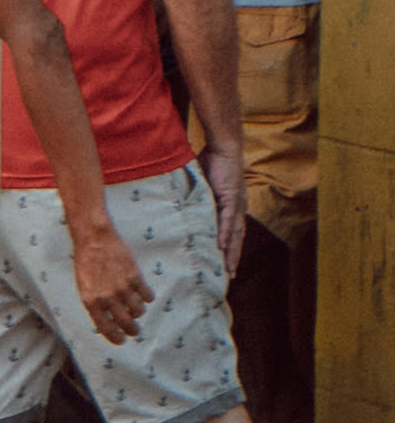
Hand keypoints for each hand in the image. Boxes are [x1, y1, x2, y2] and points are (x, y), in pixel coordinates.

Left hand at [68, 211, 153, 345]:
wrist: (94, 239)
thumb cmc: (86, 263)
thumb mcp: (83, 286)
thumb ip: (95, 304)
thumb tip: (109, 322)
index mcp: (91, 301)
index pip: (106, 328)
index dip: (116, 338)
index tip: (121, 341)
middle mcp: (107, 297)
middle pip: (127, 324)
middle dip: (132, 330)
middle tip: (134, 331)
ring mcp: (122, 288)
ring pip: (139, 311)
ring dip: (138, 311)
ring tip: (134, 306)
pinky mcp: (135, 278)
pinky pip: (147, 296)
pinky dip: (147, 297)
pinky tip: (142, 293)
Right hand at [202, 144, 249, 269]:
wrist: (224, 147)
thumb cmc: (214, 161)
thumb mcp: (204, 183)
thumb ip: (198, 195)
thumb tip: (184, 202)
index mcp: (232, 206)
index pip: (233, 232)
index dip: (231, 248)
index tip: (226, 263)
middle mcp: (237, 209)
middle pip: (237, 238)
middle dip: (234, 257)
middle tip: (230, 275)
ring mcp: (236, 205)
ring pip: (235, 234)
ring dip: (232, 251)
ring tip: (228, 268)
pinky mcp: (231, 198)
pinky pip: (227, 220)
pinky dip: (225, 234)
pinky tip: (221, 246)